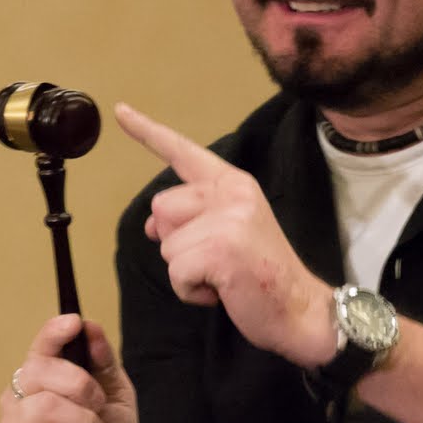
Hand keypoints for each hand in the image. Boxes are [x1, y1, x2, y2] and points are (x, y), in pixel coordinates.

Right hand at [0, 315, 139, 422]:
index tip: (73, 323)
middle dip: (83, 387)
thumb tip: (89, 327)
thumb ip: (103, 364)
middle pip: (41, 372)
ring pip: (49, 407)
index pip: (39, 349)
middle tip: (100, 411)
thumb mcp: (114, 400)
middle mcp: (16, 402)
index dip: (52, 333)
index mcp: (38, 384)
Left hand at [115, 102, 335, 368]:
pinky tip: (221, 290)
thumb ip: (191, 218)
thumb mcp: (228, 233)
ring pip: (166, 244)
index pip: (184, 152)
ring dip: (185, 270)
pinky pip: (175, 272)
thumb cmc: (261, 276)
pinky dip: (190, 291)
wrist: (301, 311)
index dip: (148, 132)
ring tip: (222, 275)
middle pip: (161, 207)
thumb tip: (152, 225)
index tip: (121, 111)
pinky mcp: (220, 249)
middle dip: (176, 240)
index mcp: (234, 183)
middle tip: (216, 257)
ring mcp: (228, 219)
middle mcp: (232, 193)